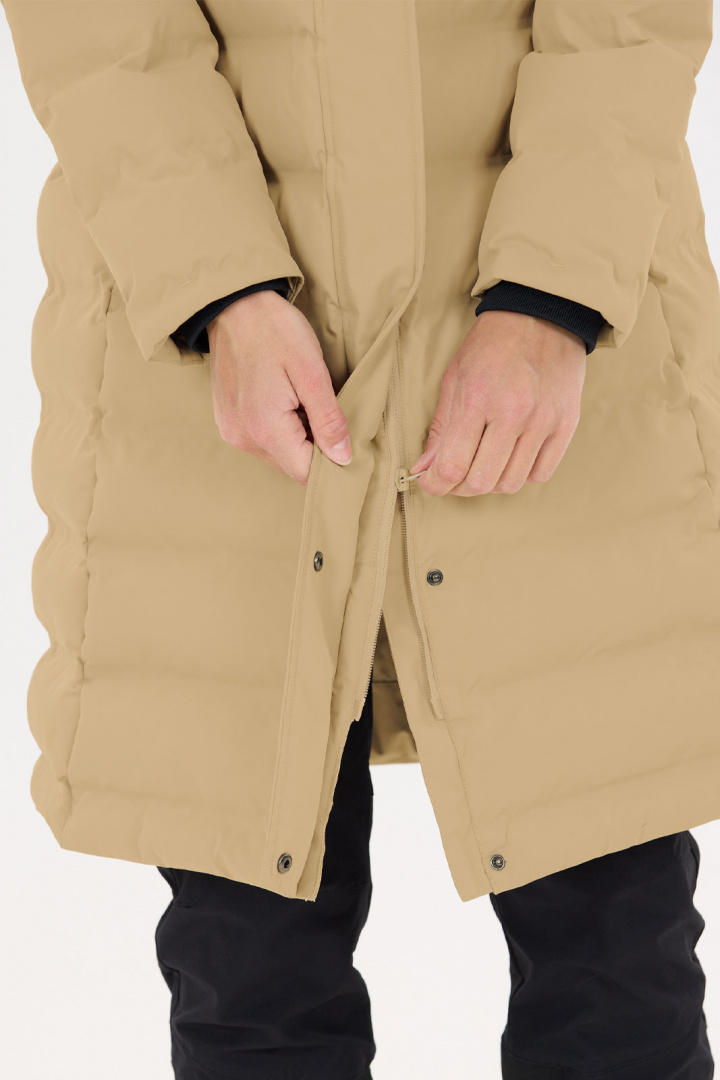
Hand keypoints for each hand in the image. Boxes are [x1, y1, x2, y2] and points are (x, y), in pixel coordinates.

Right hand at [207, 289, 350, 484]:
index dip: (332, 463)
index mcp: (265, 429)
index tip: (346, 439)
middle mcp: (243, 438)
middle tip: (326, 410)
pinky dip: (280, 429)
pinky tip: (285, 399)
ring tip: (303, 400)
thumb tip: (343, 458)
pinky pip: (262, 440)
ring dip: (298, 438)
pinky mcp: (228, 422)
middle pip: (292, 466)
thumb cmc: (274, 329)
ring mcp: (232, 431)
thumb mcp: (311, 370)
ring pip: (278, 455)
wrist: (233, 304)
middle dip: (315, 449)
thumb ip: (328, 419)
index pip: (306, 473)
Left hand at [409, 309, 585, 495]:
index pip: (451, 467)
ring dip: (492, 481)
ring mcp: (544, 421)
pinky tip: (513, 455)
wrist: (543, 313)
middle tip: (456, 473)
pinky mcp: (567, 424)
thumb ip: (440, 428)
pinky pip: (541, 474)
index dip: (435, 485)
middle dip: (461, 486)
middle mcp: (513, 413)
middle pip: (481, 482)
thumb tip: (425, 469)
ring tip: (485, 461)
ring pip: (511, 483)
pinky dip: (522, 473)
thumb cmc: (492, 345)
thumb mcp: (455, 378)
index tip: (432, 483)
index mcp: (477, 399)